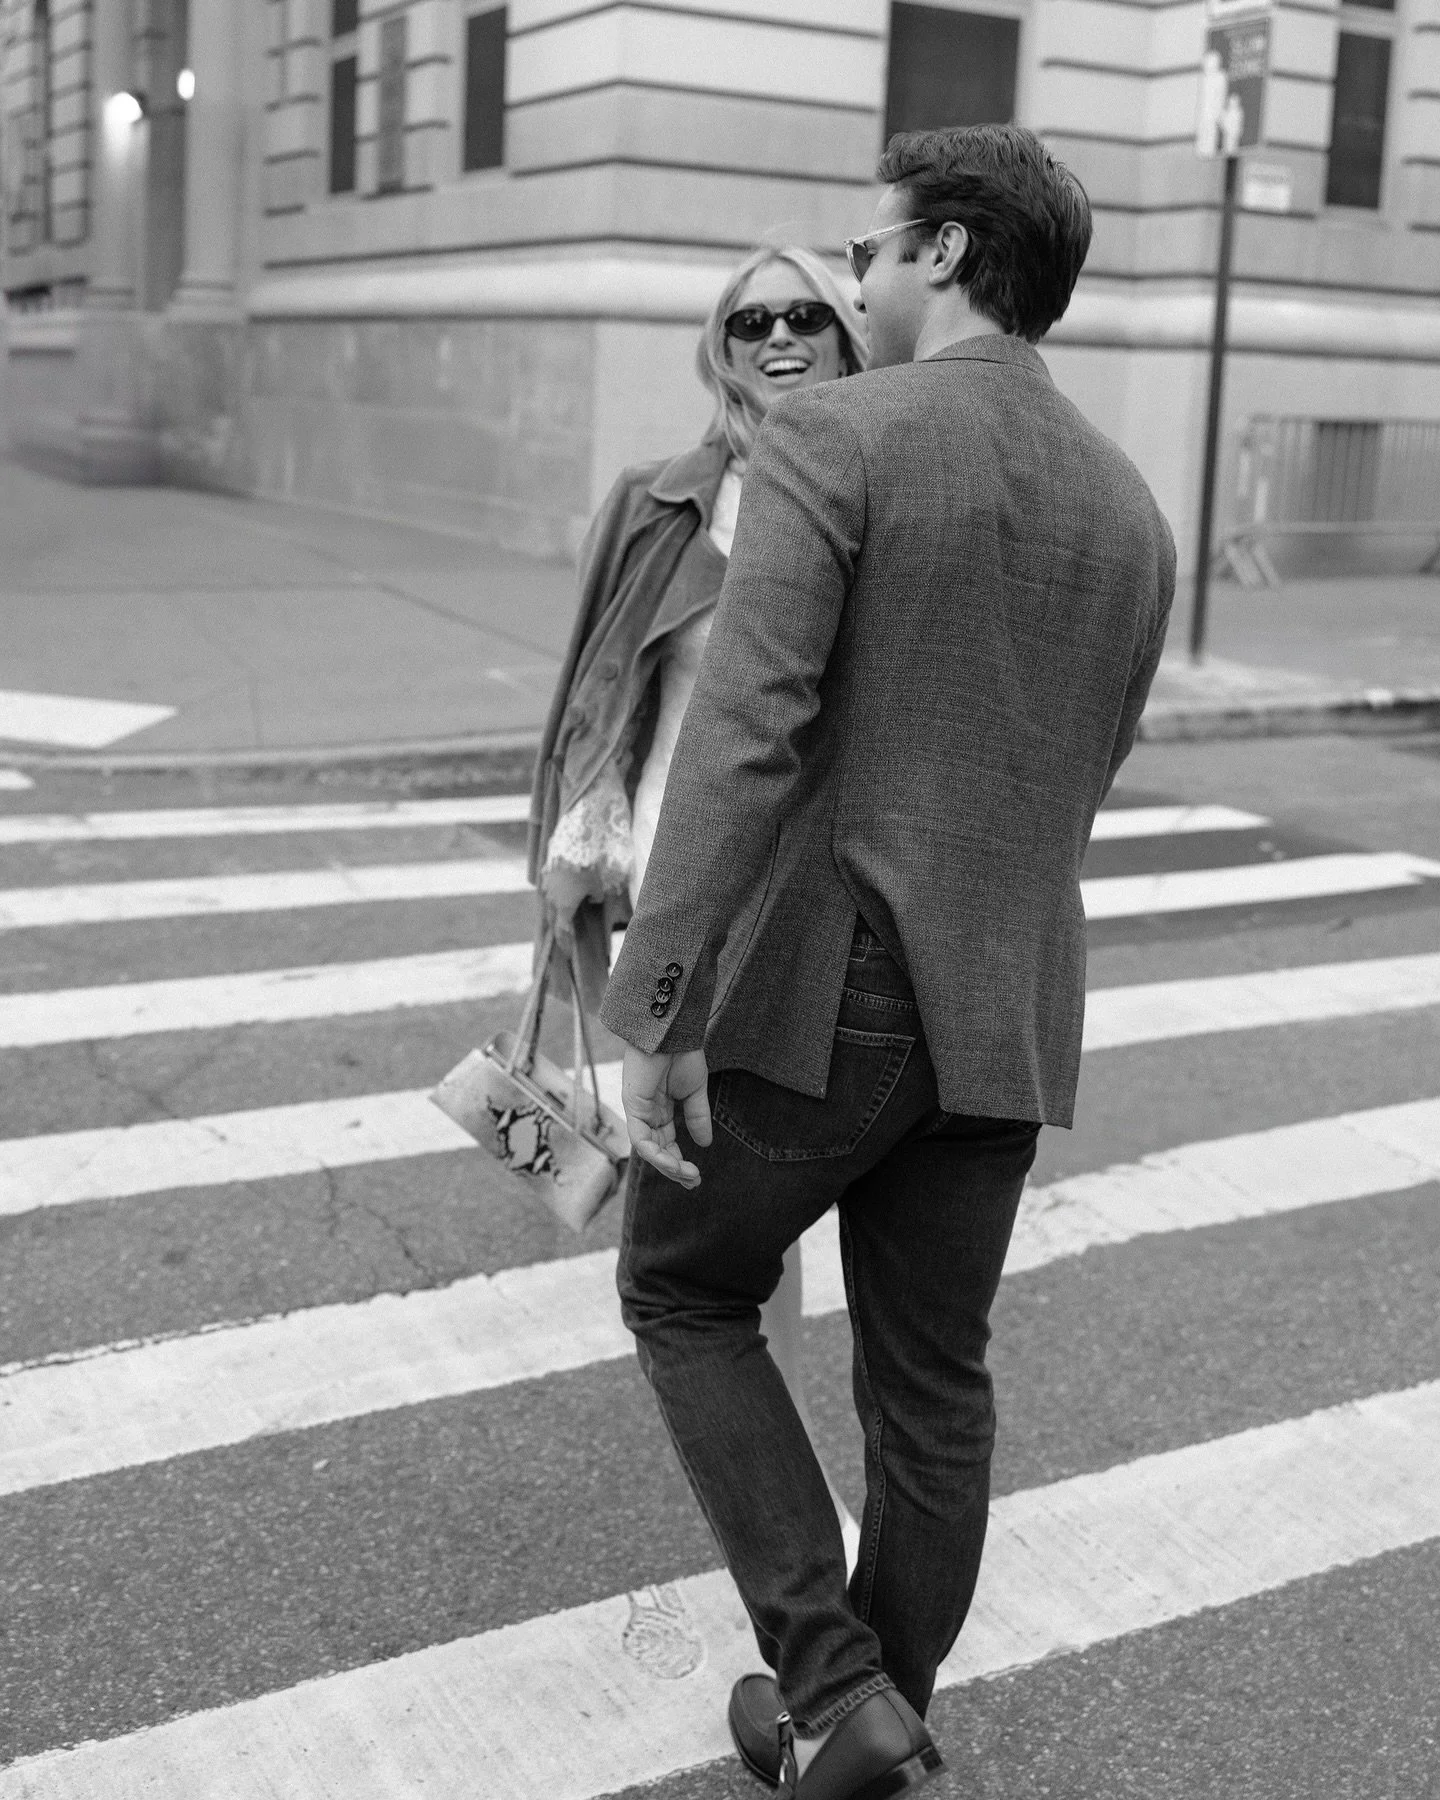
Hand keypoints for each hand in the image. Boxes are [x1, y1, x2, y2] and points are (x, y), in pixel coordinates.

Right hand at [540, 863, 594, 949]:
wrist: (573, 843)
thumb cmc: (587, 868)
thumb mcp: (597, 885)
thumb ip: (595, 896)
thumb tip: (593, 899)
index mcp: (564, 907)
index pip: (561, 931)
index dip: (564, 943)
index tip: (567, 953)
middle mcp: (552, 899)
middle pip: (552, 920)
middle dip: (558, 929)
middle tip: (565, 936)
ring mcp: (546, 887)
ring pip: (548, 905)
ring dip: (554, 912)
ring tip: (562, 915)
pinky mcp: (545, 875)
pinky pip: (548, 891)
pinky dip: (553, 897)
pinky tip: (560, 893)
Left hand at [620, 1047, 711, 1188]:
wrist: (673, 1031)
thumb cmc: (683, 1054)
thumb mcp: (695, 1091)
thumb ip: (697, 1116)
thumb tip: (705, 1144)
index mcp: (661, 1110)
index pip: (667, 1144)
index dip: (680, 1162)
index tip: (696, 1177)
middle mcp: (647, 1114)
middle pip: (657, 1151)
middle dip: (675, 1170)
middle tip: (694, 1182)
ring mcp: (638, 1111)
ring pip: (648, 1150)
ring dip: (668, 1165)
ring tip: (687, 1174)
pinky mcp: (632, 1106)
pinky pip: (640, 1138)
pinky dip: (655, 1153)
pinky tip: (673, 1161)